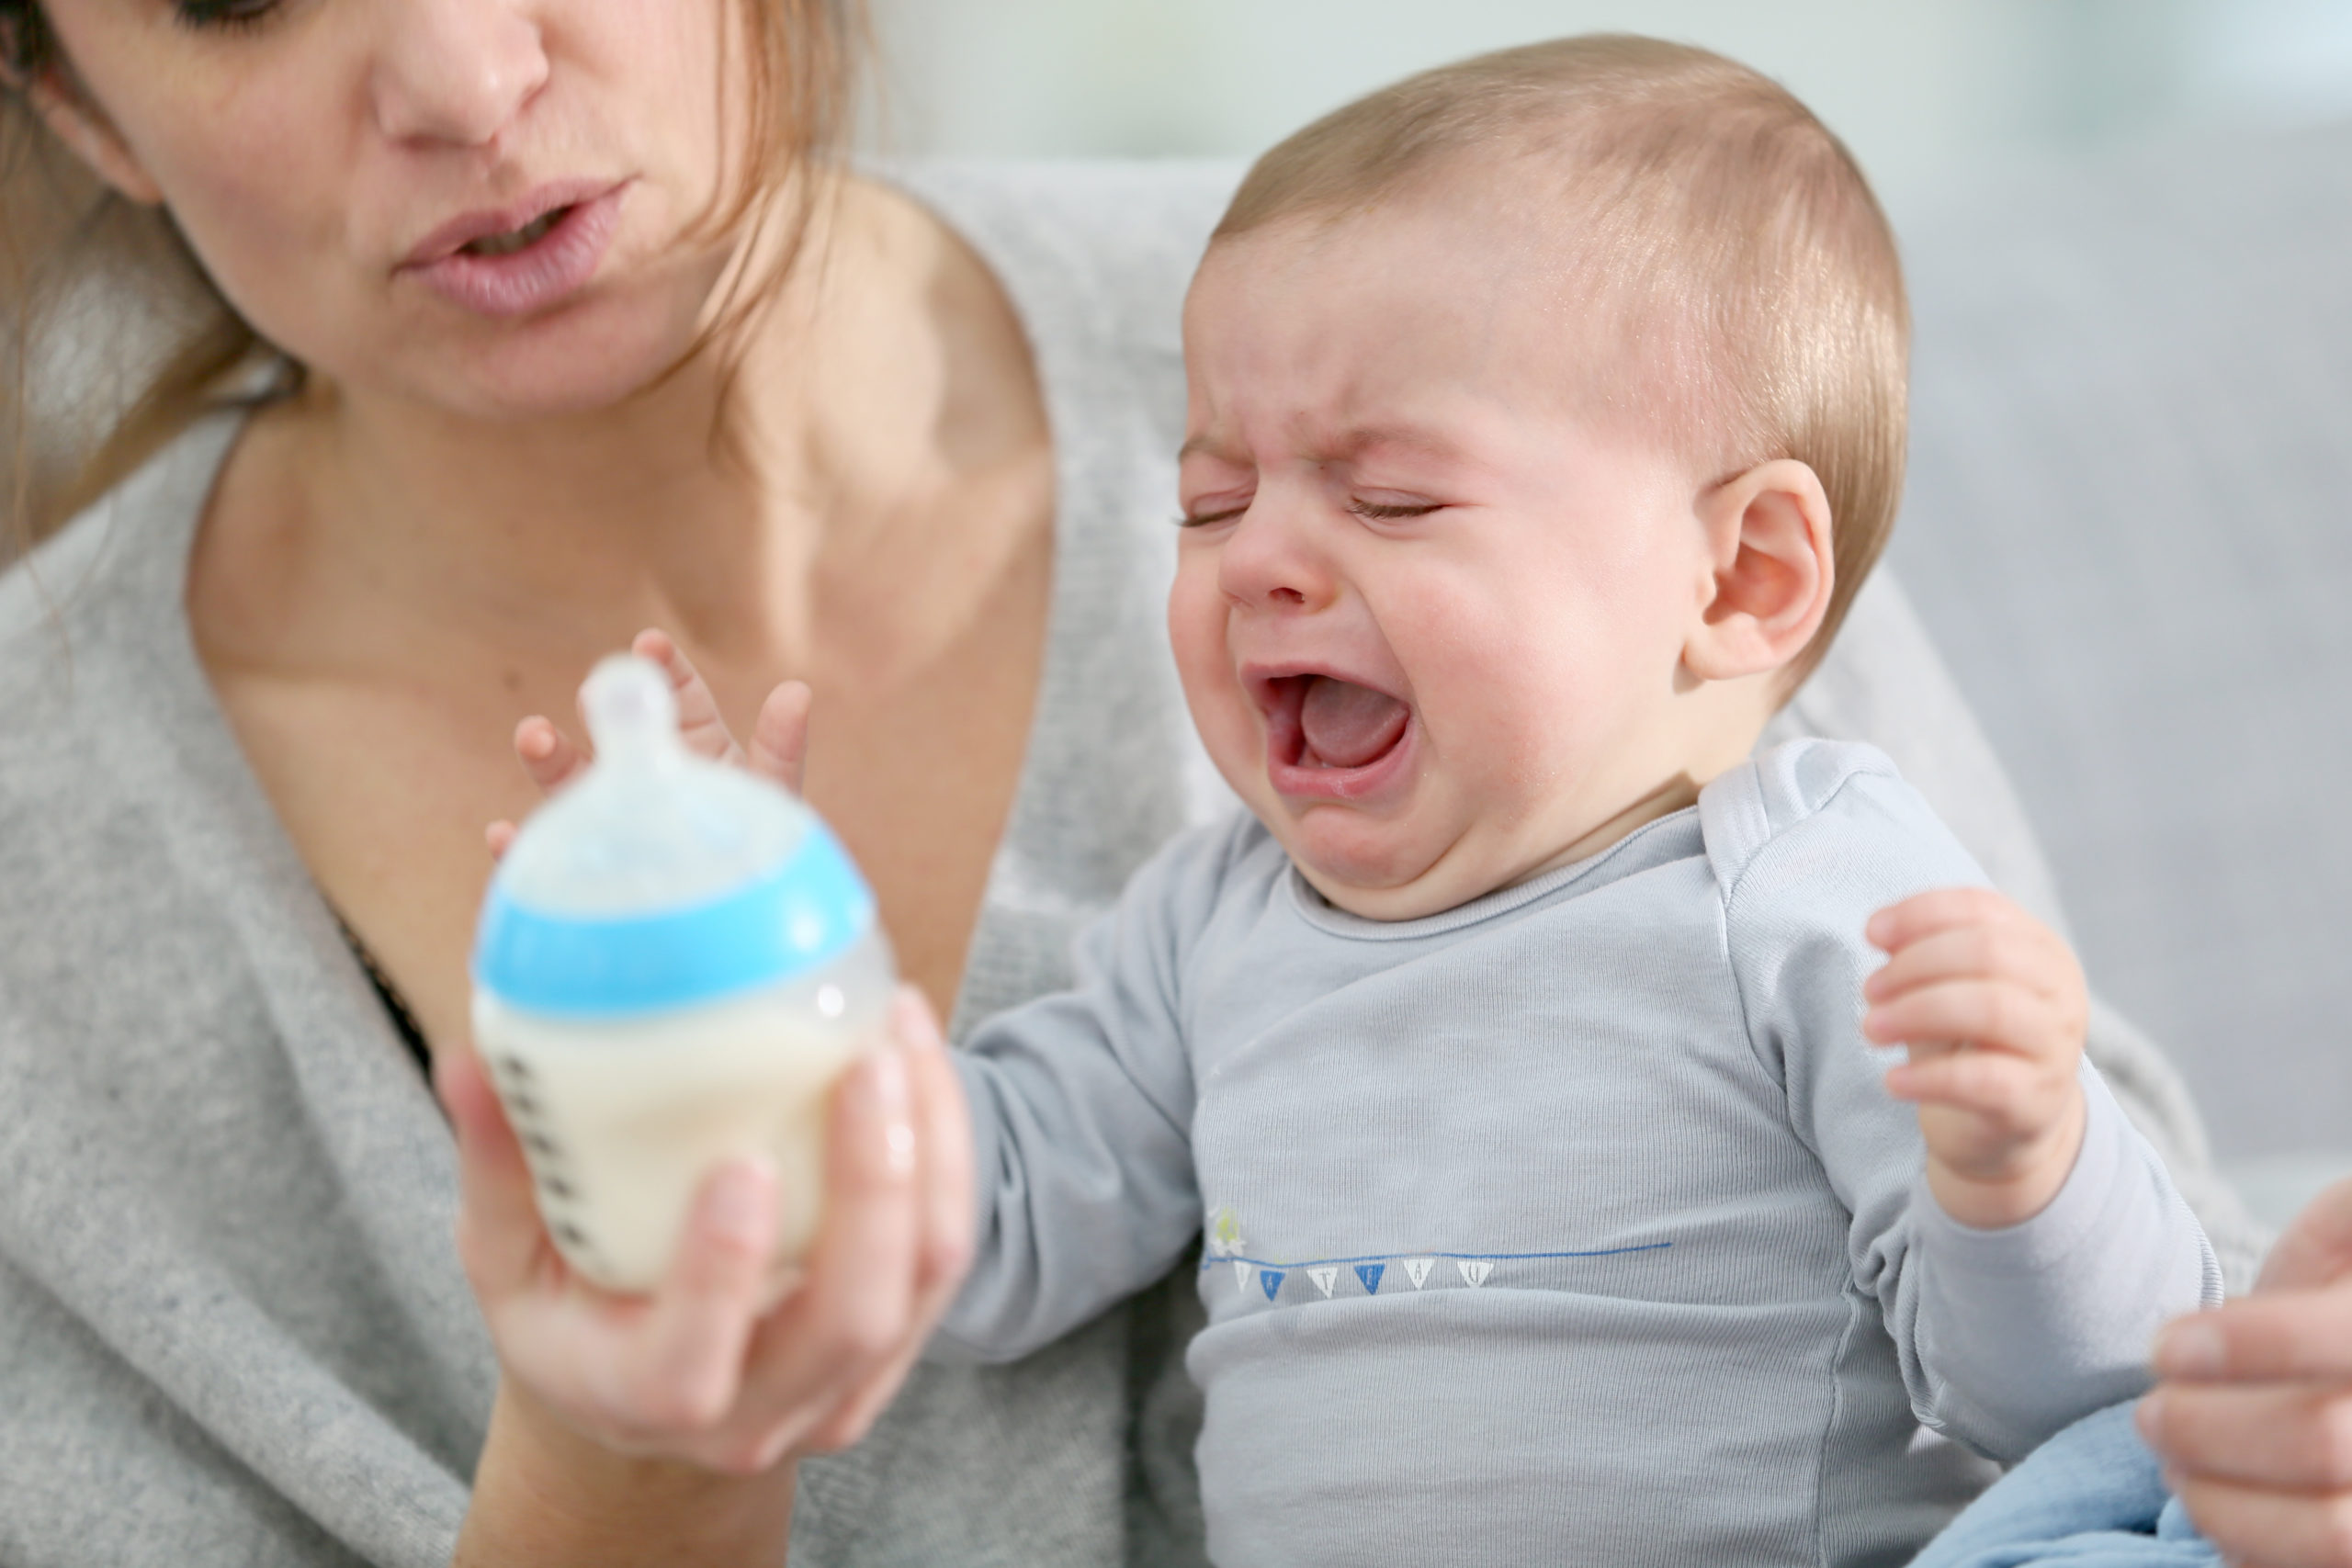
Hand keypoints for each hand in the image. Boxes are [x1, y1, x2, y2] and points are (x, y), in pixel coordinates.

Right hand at [441, 987, 973, 1474]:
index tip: (741, 1165)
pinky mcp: (896, 1345)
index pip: (692, 1366)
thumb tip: (466, 1059)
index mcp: (645, 1397)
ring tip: (899, 1031)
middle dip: (873, 1186)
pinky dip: (947, 1151)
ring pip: (920, 1278)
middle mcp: (757, 1412)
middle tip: (863, 1064)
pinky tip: (918, 1058)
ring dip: (928, 1150)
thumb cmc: (574, 1314)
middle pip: (847, 1320)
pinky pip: (945, 1251)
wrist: (652, 1392)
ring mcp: (840, 1387)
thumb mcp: (509, 1261)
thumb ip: (498, 1169)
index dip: (722, 1274)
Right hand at [485, 626, 813, 854]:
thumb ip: (781, 751)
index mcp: (697, 751)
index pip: (679, 698)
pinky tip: (503, 837)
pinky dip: (522, 850)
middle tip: (593, 694)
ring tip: (533, 735)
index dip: (665, 668)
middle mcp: (649, 781)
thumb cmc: (765, 863)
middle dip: (600, 712)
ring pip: (574, 787)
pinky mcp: (591, 876)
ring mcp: (616, 826)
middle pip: (616, 738)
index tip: (650, 644)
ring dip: (549, 760)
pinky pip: (552, 862)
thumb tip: (798, 692)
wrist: (742, 936)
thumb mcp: (774, 802)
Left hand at [1863, 888, 2088, 1227]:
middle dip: (1915, 965)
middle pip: (1987, 952)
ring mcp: (2056, 1047)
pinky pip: (1981, 1080)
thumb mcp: (1944, 987)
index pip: (1982, 908)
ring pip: (1989, 1009)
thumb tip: (1881, 930)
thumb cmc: (1967, 1042)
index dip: (1921, 914)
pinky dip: (1927, 1077)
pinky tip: (1892, 1081)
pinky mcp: (2037, 1100)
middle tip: (1870, 990)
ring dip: (1915, 1013)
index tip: (1871, 933)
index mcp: (2041, 949)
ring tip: (1871, 1028)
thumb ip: (1920, 952)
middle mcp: (2061, 992)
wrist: (1999, 1128)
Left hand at [2138, 1178, 2351, 1567]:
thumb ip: (2337, 1224)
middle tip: (2149, 1416)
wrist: (2343, 1363)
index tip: (2165, 1346)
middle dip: (2206, 1429)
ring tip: (2173, 1466)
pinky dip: (2249, 1551)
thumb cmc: (2341, 1299)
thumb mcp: (2343, 1234)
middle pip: (2320, 1440)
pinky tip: (2213, 1510)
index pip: (2336, 1341)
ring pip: (2331, 1530)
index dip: (2246, 1345)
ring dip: (2220, 1502)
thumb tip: (2326, 1226)